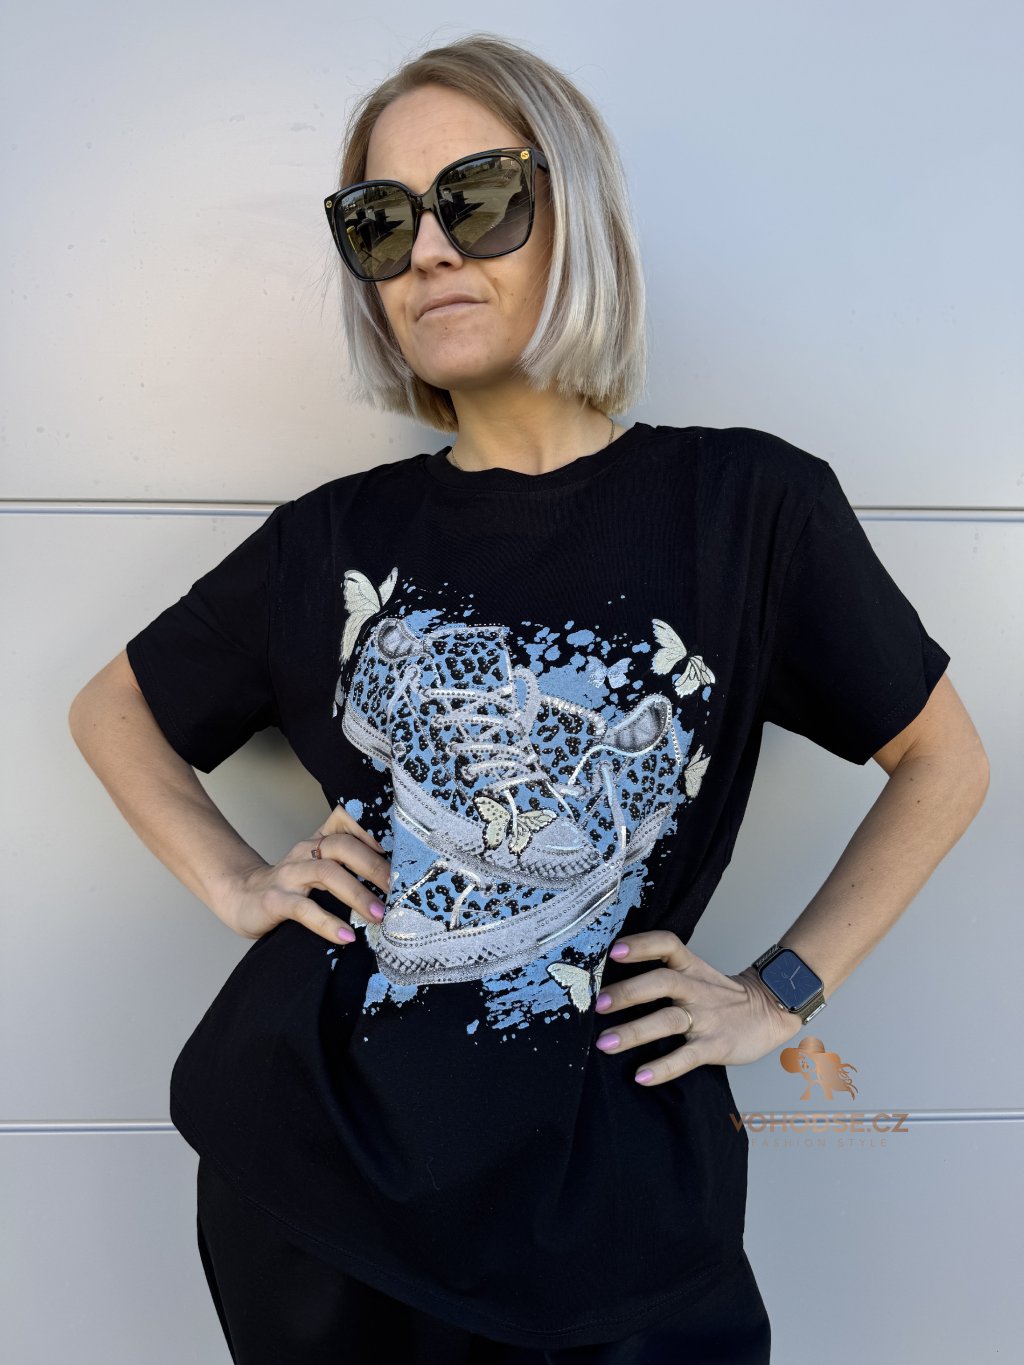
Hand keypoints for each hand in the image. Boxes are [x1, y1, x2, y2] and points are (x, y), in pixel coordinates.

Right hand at [221, 803, 390, 945]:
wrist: (241, 897)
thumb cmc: (291, 885)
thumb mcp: (318, 867)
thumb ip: (347, 866)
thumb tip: (396, 881)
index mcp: (318, 841)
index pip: (345, 819)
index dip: (370, 828)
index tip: (397, 848)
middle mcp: (305, 852)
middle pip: (343, 847)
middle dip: (374, 867)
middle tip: (397, 890)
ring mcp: (289, 875)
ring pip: (327, 874)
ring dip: (357, 895)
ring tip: (378, 916)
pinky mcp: (276, 900)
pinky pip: (305, 909)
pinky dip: (328, 923)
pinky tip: (347, 936)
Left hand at [593, 930, 803, 1084]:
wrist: (770, 1011)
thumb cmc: (721, 995)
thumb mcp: (697, 973)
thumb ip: (664, 973)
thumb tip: (613, 982)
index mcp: (691, 967)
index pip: (667, 944)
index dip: (642, 945)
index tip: (615, 951)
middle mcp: (696, 988)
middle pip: (662, 981)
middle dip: (629, 992)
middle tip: (599, 1004)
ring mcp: (706, 1017)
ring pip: (668, 1020)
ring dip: (634, 1032)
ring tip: (605, 1044)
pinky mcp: (714, 1046)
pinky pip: (686, 1057)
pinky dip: (664, 1067)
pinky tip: (642, 1076)